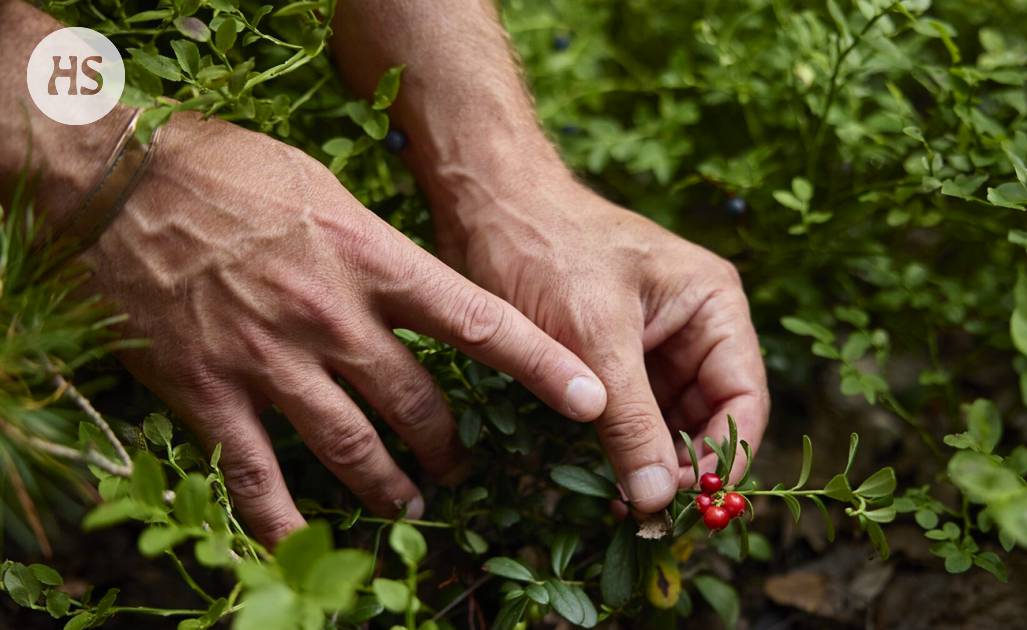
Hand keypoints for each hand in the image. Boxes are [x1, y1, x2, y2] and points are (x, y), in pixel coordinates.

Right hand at [79, 112, 607, 543]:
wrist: (119, 180)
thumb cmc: (229, 172)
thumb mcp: (325, 192)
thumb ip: (376, 252)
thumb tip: (419, 294)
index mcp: (371, 261)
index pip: (478, 322)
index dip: (541, 368)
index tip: (591, 402)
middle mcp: (332, 319)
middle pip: (418, 403)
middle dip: (448, 445)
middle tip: (461, 464)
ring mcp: (270, 362)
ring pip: (350, 448)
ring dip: (389, 487)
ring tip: (411, 508)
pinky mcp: (208, 394)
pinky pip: (255, 476)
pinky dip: (281, 520)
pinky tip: (302, 547)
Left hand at [436, 181, 769, 512]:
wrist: (485, 207)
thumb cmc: (546, 251)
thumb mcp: (594, 340)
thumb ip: (630, 421)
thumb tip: (656, 500)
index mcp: (713, 305)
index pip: (743, 398)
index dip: (724, 457)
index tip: (692, 506)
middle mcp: (695, 326)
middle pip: (712, 417)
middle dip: (685, 466)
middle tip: (650, 516)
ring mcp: (656, 343)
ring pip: (671, 422)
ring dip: (653, 462)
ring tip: (627, 505)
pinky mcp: (616, 356)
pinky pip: (634, 413)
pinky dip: (624, 446)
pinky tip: (608, 477)